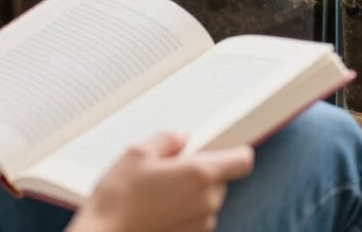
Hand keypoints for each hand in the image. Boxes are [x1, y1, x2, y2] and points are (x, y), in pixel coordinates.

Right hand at [67, 133, 253, 231]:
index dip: (235, 152)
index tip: (222, 149)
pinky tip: (157, 210)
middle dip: (201, 174)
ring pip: (207, 200)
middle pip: (220, 180)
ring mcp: (200, 224)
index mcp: (199, 174)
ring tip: (158, 194)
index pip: (242, 160)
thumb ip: (167, 140)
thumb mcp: (137, 153)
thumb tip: (181, 138)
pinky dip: (183, 212)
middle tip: (170, 172)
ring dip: (191, 194)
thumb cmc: (118, 198)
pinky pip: (196, 219)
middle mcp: (207, 201)